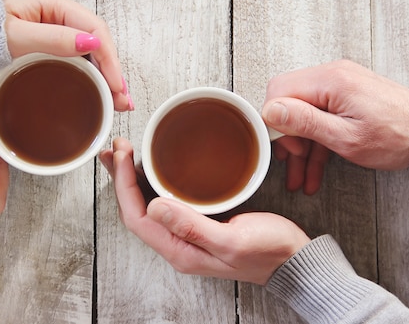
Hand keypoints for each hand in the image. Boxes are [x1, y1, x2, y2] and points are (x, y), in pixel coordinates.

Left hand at [4, 0, 132, 111]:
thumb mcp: (17, 37)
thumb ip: (53, 38)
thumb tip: (91, 43)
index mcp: (53, 4)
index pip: (95, 30)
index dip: (110, 59)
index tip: (116, 85)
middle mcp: (59, 15)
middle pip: (98, 42)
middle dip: (114, 71)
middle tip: (123, 99)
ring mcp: (56, 30)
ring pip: (92, 53)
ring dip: (107, 76)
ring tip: (118, 100)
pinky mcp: (51, 46)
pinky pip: (80, 60)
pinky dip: (93, 76)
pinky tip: (101, 90)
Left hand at [99, 138, 309, 285]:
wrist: (293, 260)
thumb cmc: (269, 251)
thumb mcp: (232, 239)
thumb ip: (193, 226)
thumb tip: (154, 206)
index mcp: (180, 251)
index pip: (137, 217)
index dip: (124, 185)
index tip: (122, 156)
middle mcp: (177, 245)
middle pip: (136, 211)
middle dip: (121, 179)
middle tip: (115, 148)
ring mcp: (186, 237)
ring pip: (147, 206)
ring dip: (132, 180)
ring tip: (121, 155)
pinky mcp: (196, 226)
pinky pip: (164, 204)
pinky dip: (151, 183)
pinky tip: (151, 170)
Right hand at [262, 59, 408, 193]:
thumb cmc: (395, 135)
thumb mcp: (345, 137)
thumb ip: (304, 121)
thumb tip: (270, 110)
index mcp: (329, 81)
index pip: (279, 92)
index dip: (274, 122)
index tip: (282, 146)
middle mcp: (331, 76)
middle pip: (288, 103)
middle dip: (286, 137)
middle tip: (291, 161)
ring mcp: (339, 85)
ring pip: (303, 114)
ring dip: (300, 147)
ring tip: (298, 177)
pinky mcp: (345, 96)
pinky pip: (320, 117)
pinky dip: (315, 142)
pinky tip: (313, 169)